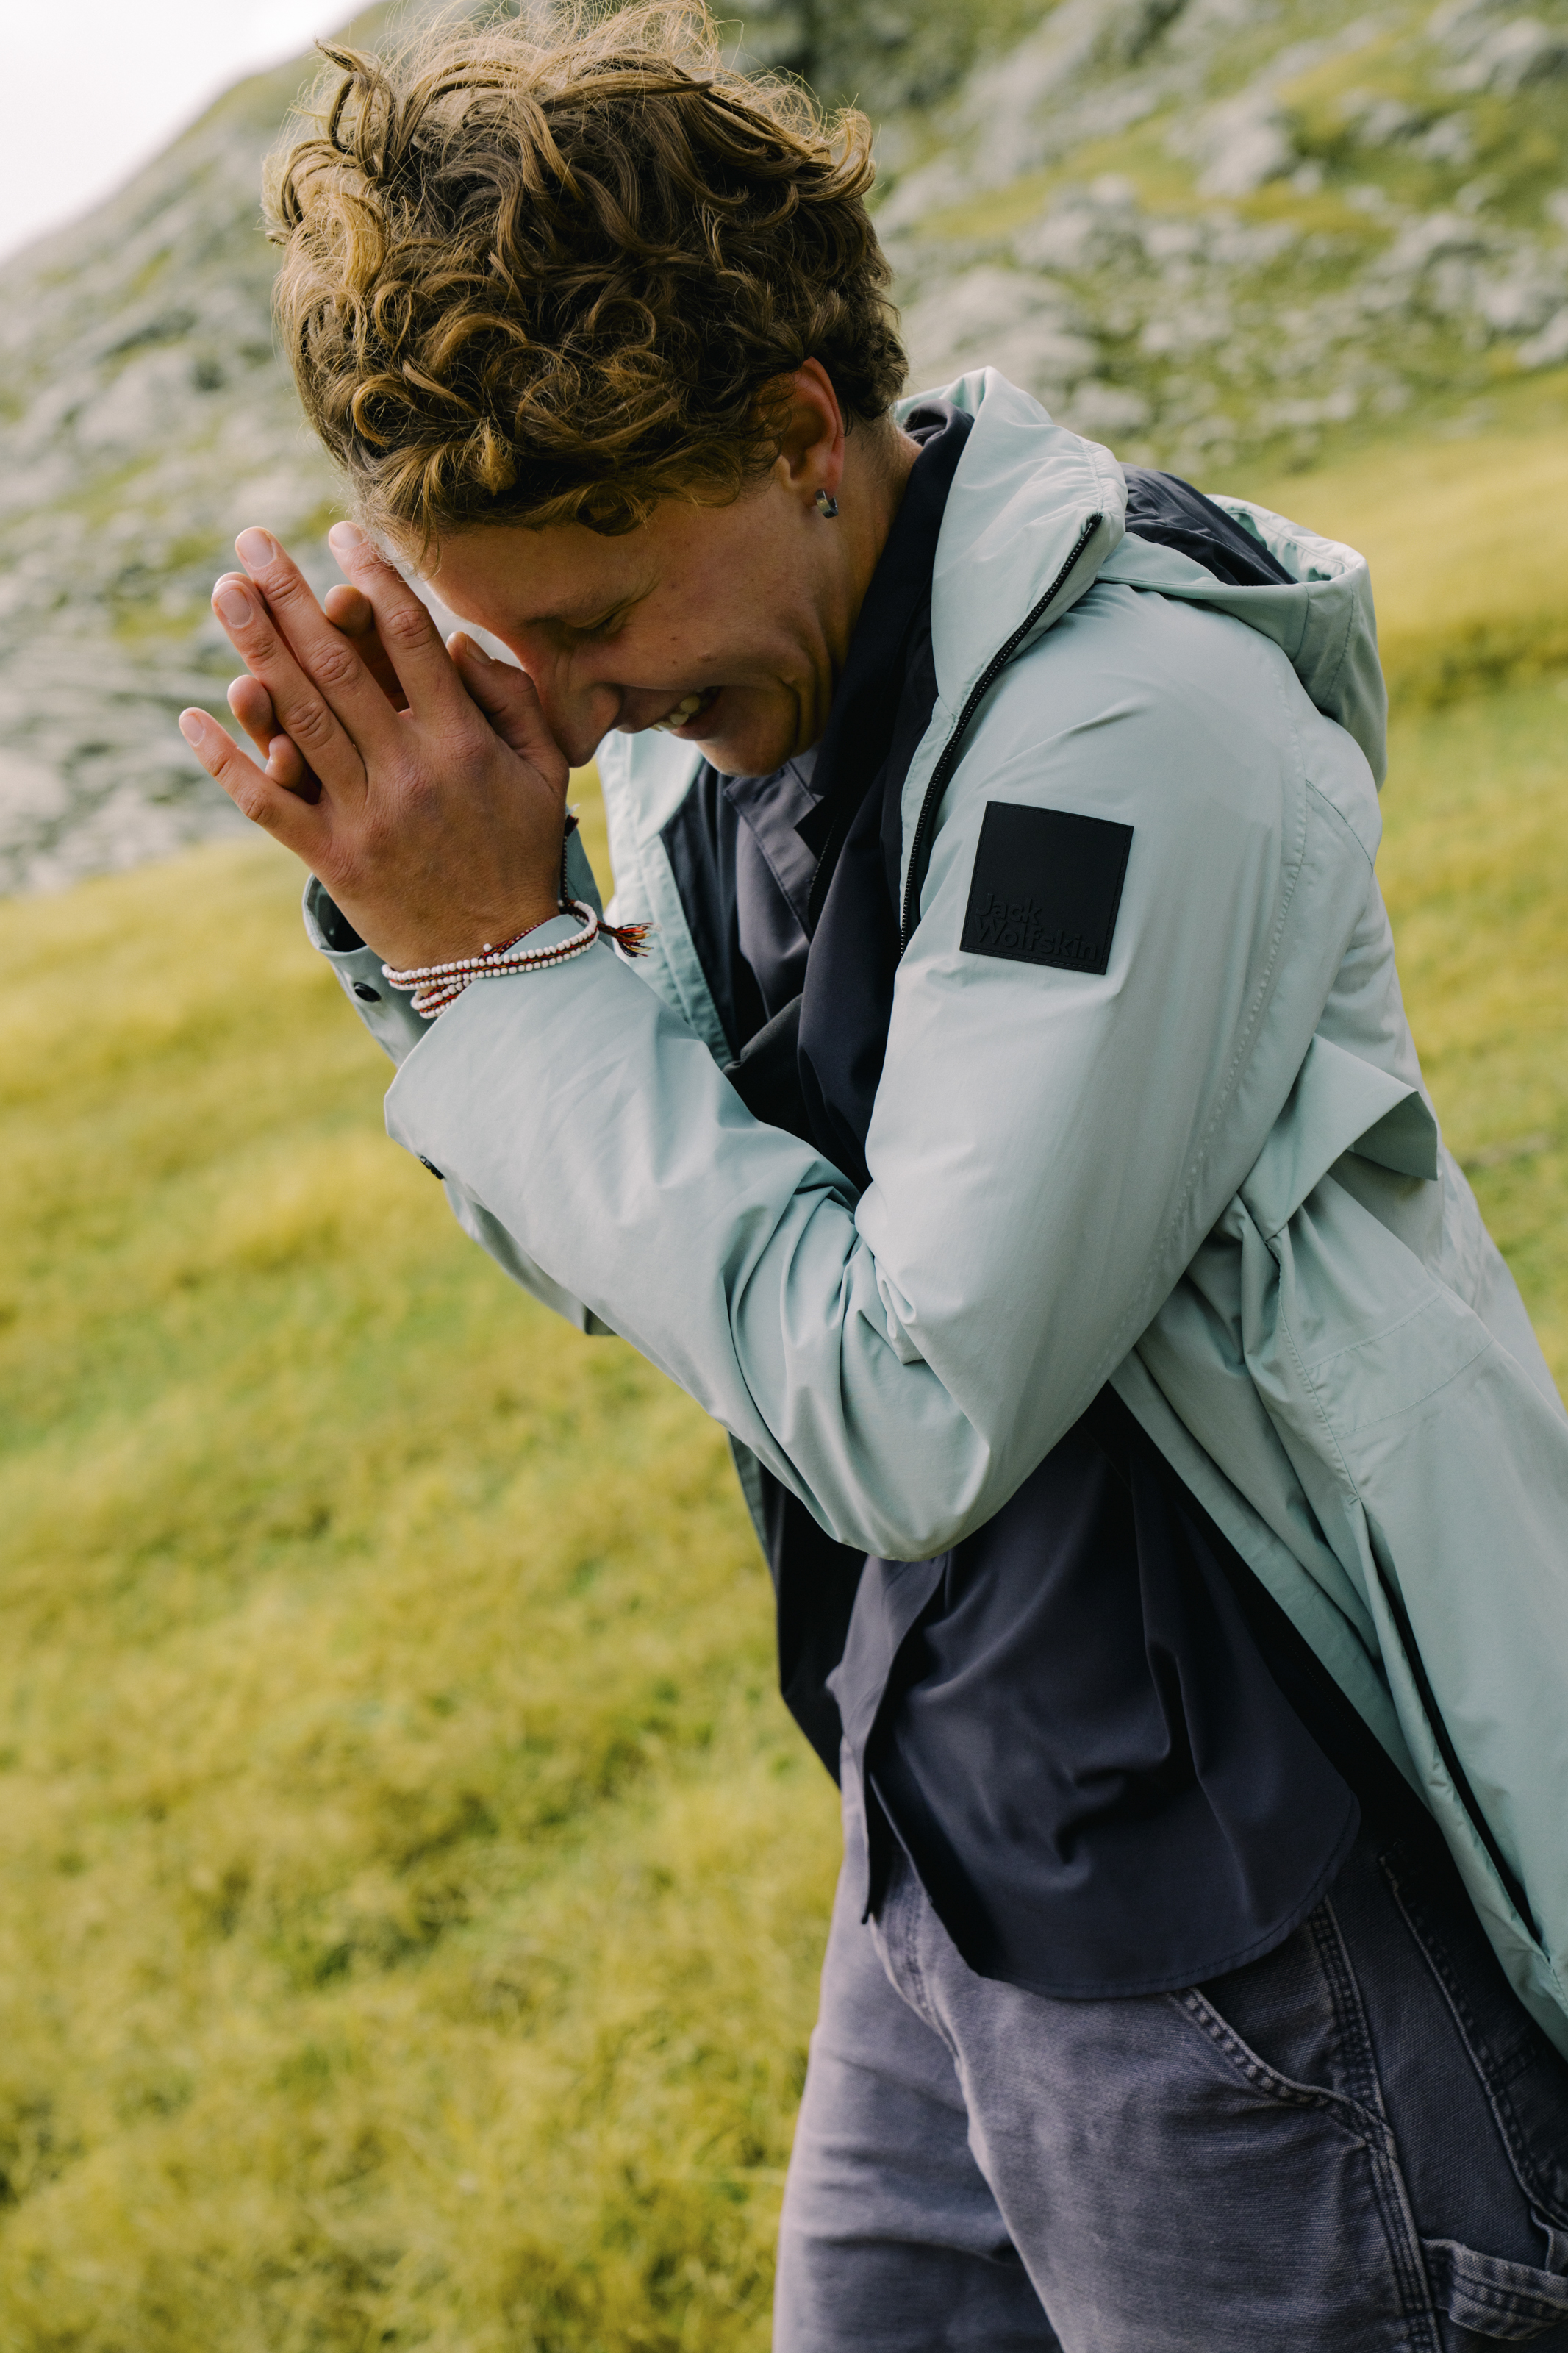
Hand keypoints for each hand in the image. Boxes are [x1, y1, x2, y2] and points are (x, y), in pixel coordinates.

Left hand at [180, 522, 567, 967]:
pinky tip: (192, 717)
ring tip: (227, 595)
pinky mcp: (335, 859)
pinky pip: (270, 805)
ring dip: (257, 651)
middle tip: (252, 542)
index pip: (413, 641)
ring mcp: (368, 816)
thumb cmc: (521, 852)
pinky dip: (228, 762)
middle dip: (293, 597)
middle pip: (340, 667)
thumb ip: (511, 699)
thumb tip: (456, 639)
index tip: (341, 533)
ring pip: (302, 720)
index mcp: (463, 742)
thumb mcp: (544, 771)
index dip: (374, 580)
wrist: (503, 959)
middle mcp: (412, 771)